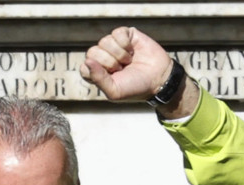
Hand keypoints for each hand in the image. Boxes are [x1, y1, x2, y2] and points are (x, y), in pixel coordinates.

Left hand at [80, 27, 198, 116]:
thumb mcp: (115, 91)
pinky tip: (132, 50)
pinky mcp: (126, 35)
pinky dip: (125, 43)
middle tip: (122, 69)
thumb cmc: (137, 87)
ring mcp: (114, 45)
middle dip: (109, 62)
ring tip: (129, 61)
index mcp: (99, 73)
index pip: (85, 67)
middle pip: (93, 52)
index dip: (97, 72)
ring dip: (119, 54)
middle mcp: (104, 58)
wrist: (159, 78)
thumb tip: (87, 61)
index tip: (112, 77)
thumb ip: (98, 79)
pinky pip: (116, 33)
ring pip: (104, 42)